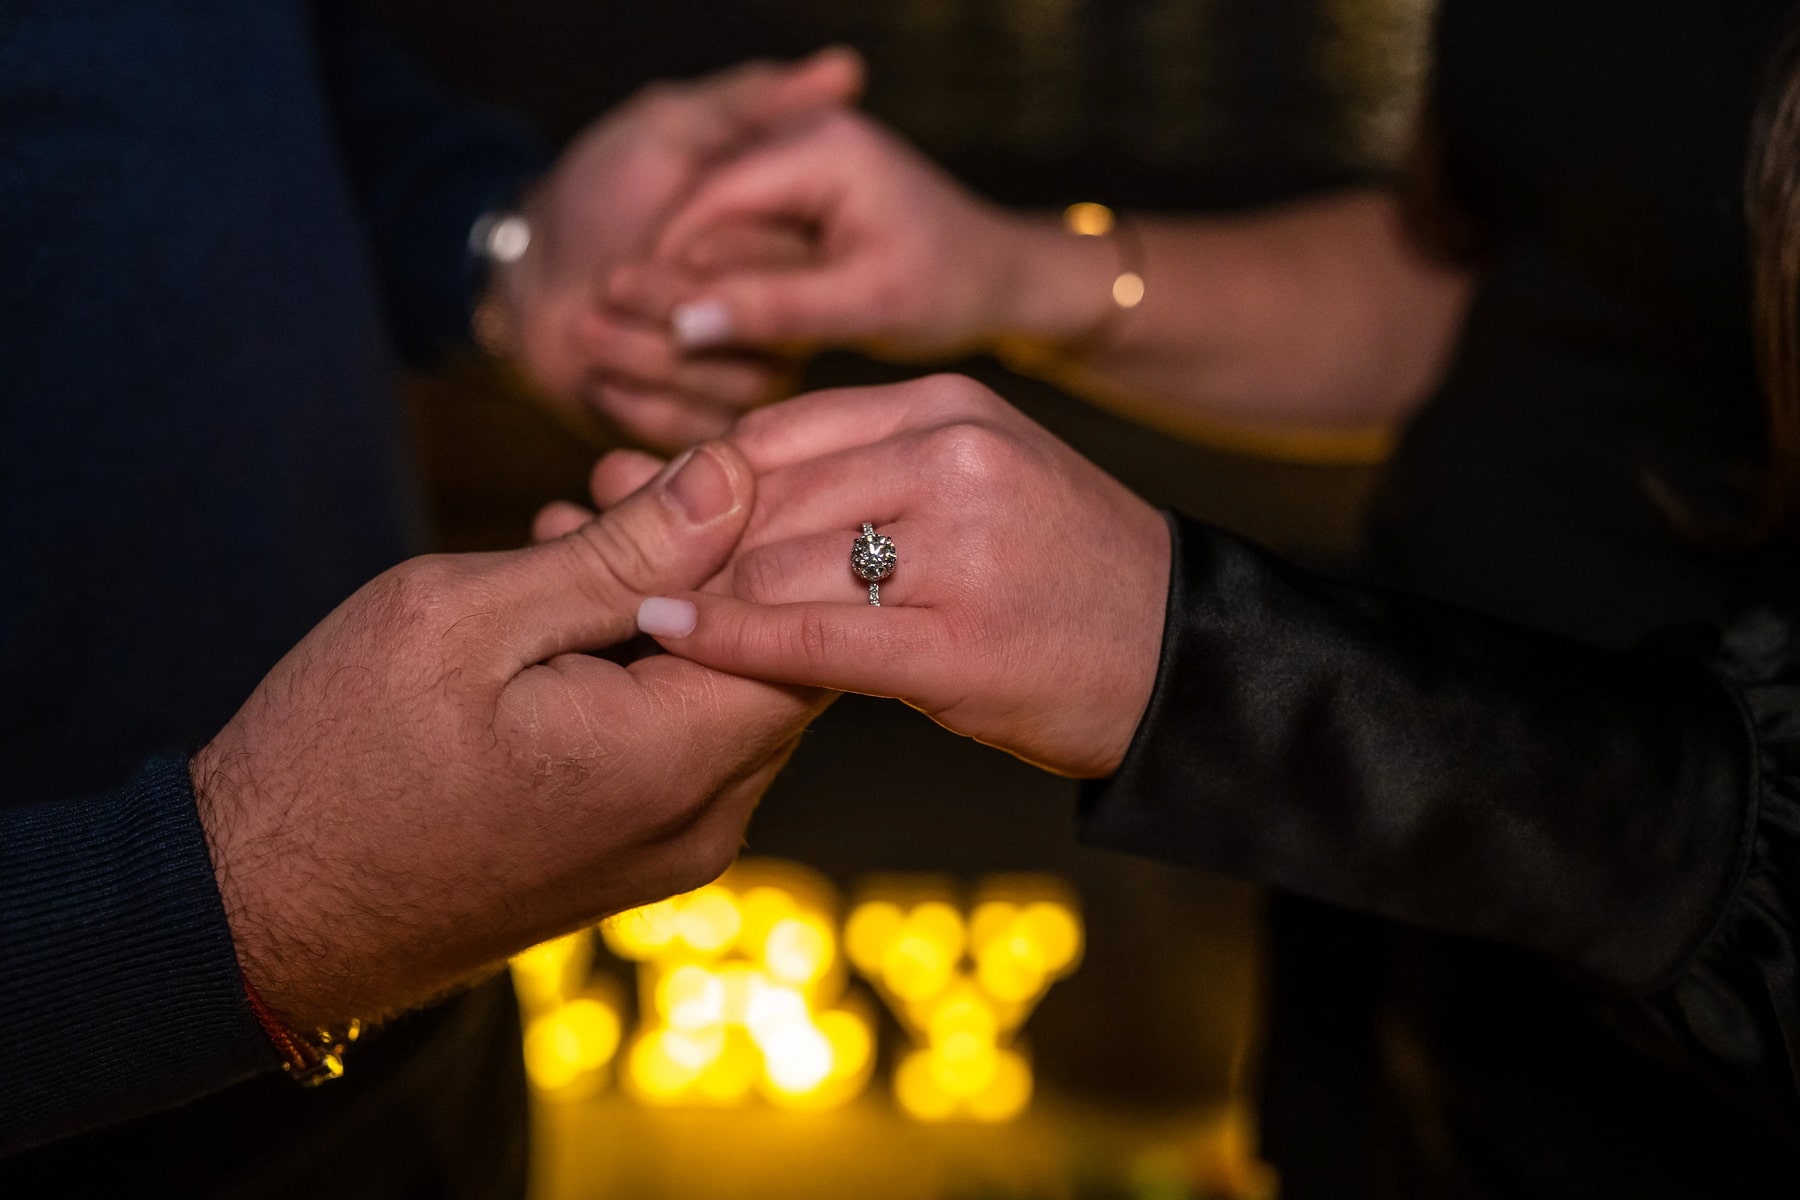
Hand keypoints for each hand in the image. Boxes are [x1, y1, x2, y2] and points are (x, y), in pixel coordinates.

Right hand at [191, 442, 827, 1029]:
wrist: (258, 914)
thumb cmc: (338, 759)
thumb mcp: (468, 621)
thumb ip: (621, 554)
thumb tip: (733, 478)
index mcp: (673, 762)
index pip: (808, 627)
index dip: (771, 531)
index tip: (698, 459)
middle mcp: (703, 820)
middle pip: (777, 658)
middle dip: (717, 556)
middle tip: (617, 479)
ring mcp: (674, 847)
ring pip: (728, 693)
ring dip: (674, 604)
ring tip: (578, 526)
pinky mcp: (635, 853)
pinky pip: (683, 739)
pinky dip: (648, 664)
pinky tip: (569, 607)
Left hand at [492, 49, 862, 449]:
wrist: (526, 271)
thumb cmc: (598, 192)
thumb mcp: (670, 129)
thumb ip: (752, 106)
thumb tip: (847, 68)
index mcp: (780, 252)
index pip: (787, 269)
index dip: (727, 260)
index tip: (658, 240)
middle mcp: (774, 321)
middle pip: (763, 340)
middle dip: (673, 311)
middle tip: (609, 283)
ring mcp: (740, 378)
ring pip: (730, 394)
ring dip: (644, 359)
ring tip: (587, 328)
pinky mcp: (699, 425)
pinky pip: (693, 435)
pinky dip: (636, 406)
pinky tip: (596, 378)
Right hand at [610, 111, 1105, 361]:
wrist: (999, 277)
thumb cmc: (951, 289)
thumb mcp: (869, 305)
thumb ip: (777, 310)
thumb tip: (684, 325)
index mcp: (822, 147)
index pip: (709, 198)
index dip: (664, 264)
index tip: (630, 327)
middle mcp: (800, 137)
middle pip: (700, 206)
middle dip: (666, 275)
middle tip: (617, 341)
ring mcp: (795, 160)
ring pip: (711, 224)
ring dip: (686, 282)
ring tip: (652, 345)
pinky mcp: (794, 193)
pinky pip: (733, 235)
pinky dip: (716, 281)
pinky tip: (698, 333)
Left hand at [629, 374, 1171, 777]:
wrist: (1182, 657)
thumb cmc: (1058, 572)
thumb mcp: (973, 477)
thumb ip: (859, 469)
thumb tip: (709, 476)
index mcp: (947, 408)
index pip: (777, 431)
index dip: (691, 478)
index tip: (627, 509)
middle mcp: (951, 458)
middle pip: (762, 495)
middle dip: (675, 539)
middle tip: (594, 561)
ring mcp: (959, 550)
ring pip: (774, 563)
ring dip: (693, 593)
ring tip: (619, 612)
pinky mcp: (958, 646)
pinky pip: (810, 637)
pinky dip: (726, 639)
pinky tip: (668, 634)